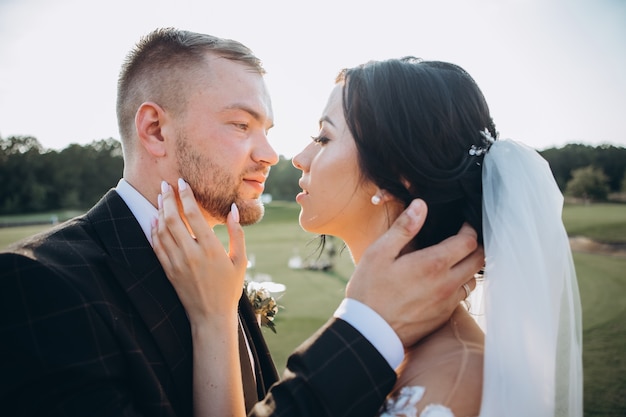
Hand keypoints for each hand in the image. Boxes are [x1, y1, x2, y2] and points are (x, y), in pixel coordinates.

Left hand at [151, 179, 246, 326]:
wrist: (211, 316)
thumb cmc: (229, 288)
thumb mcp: (240, 260)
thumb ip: (236, 233)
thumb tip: (233, 210)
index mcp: (211, 249)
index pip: (193, 215)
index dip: (186, 196)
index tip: (182, 183)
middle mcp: (191, 254)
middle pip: (173, 219)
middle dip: (168, 198)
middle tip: (165, 184)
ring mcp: (177, 263)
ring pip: (163, 231)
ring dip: (159, 211)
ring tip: (160, 197)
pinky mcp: (169, 271)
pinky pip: (157, 246)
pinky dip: (154, 231)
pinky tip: (154, 220)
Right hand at [346, 199, 483, 346]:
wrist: (368, 332)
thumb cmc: (370, 290)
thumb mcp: (379, 253)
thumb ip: (403, 228)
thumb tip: (421, 205)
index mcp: (433, 264)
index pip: (469, 241)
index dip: (469, 228)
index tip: (461, 223)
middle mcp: (447, 284)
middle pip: (479, 260)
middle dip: (475, 245)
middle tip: (462, 238)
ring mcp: (447, 303)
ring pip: (472, 280)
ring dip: (468, 267)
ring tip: (452, 260)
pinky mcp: (442, 317)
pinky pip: (460, 297)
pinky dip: (457, 285)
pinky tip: (440, 282)